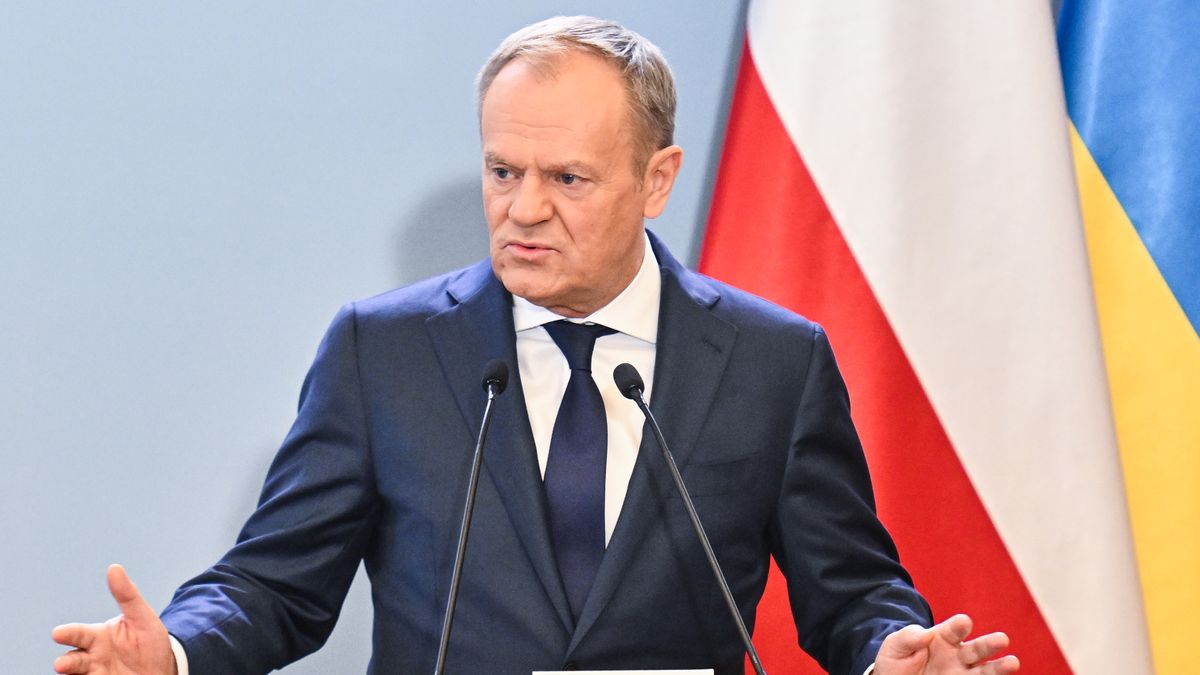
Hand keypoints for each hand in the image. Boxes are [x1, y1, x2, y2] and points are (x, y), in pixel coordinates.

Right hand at [52, 564, 177, 674]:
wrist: (163, 669)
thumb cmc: (149, 641)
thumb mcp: (142, 617)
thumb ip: (127, 595)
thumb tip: (114, 568)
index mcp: (98, 636)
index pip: (80, 634)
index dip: (68, 633)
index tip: (58, 633)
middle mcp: (93, 657)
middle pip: (74, 659)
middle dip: (66, 663)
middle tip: (61, 664)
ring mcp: (96, 674)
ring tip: (68, 672)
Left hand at [874, 614, 1018, 674]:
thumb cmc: (897, 660)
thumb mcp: (895, 645)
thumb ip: (908, 637)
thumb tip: (925, 634)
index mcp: (942, 638)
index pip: (953, 629)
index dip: (959, 625)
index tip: (964, 622)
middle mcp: (957, 656)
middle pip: (976, 649)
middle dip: (989, 644)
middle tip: (1002, 639)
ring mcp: (961, 674)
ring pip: (983, 671)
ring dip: (998, 667)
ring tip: (1013, 663)